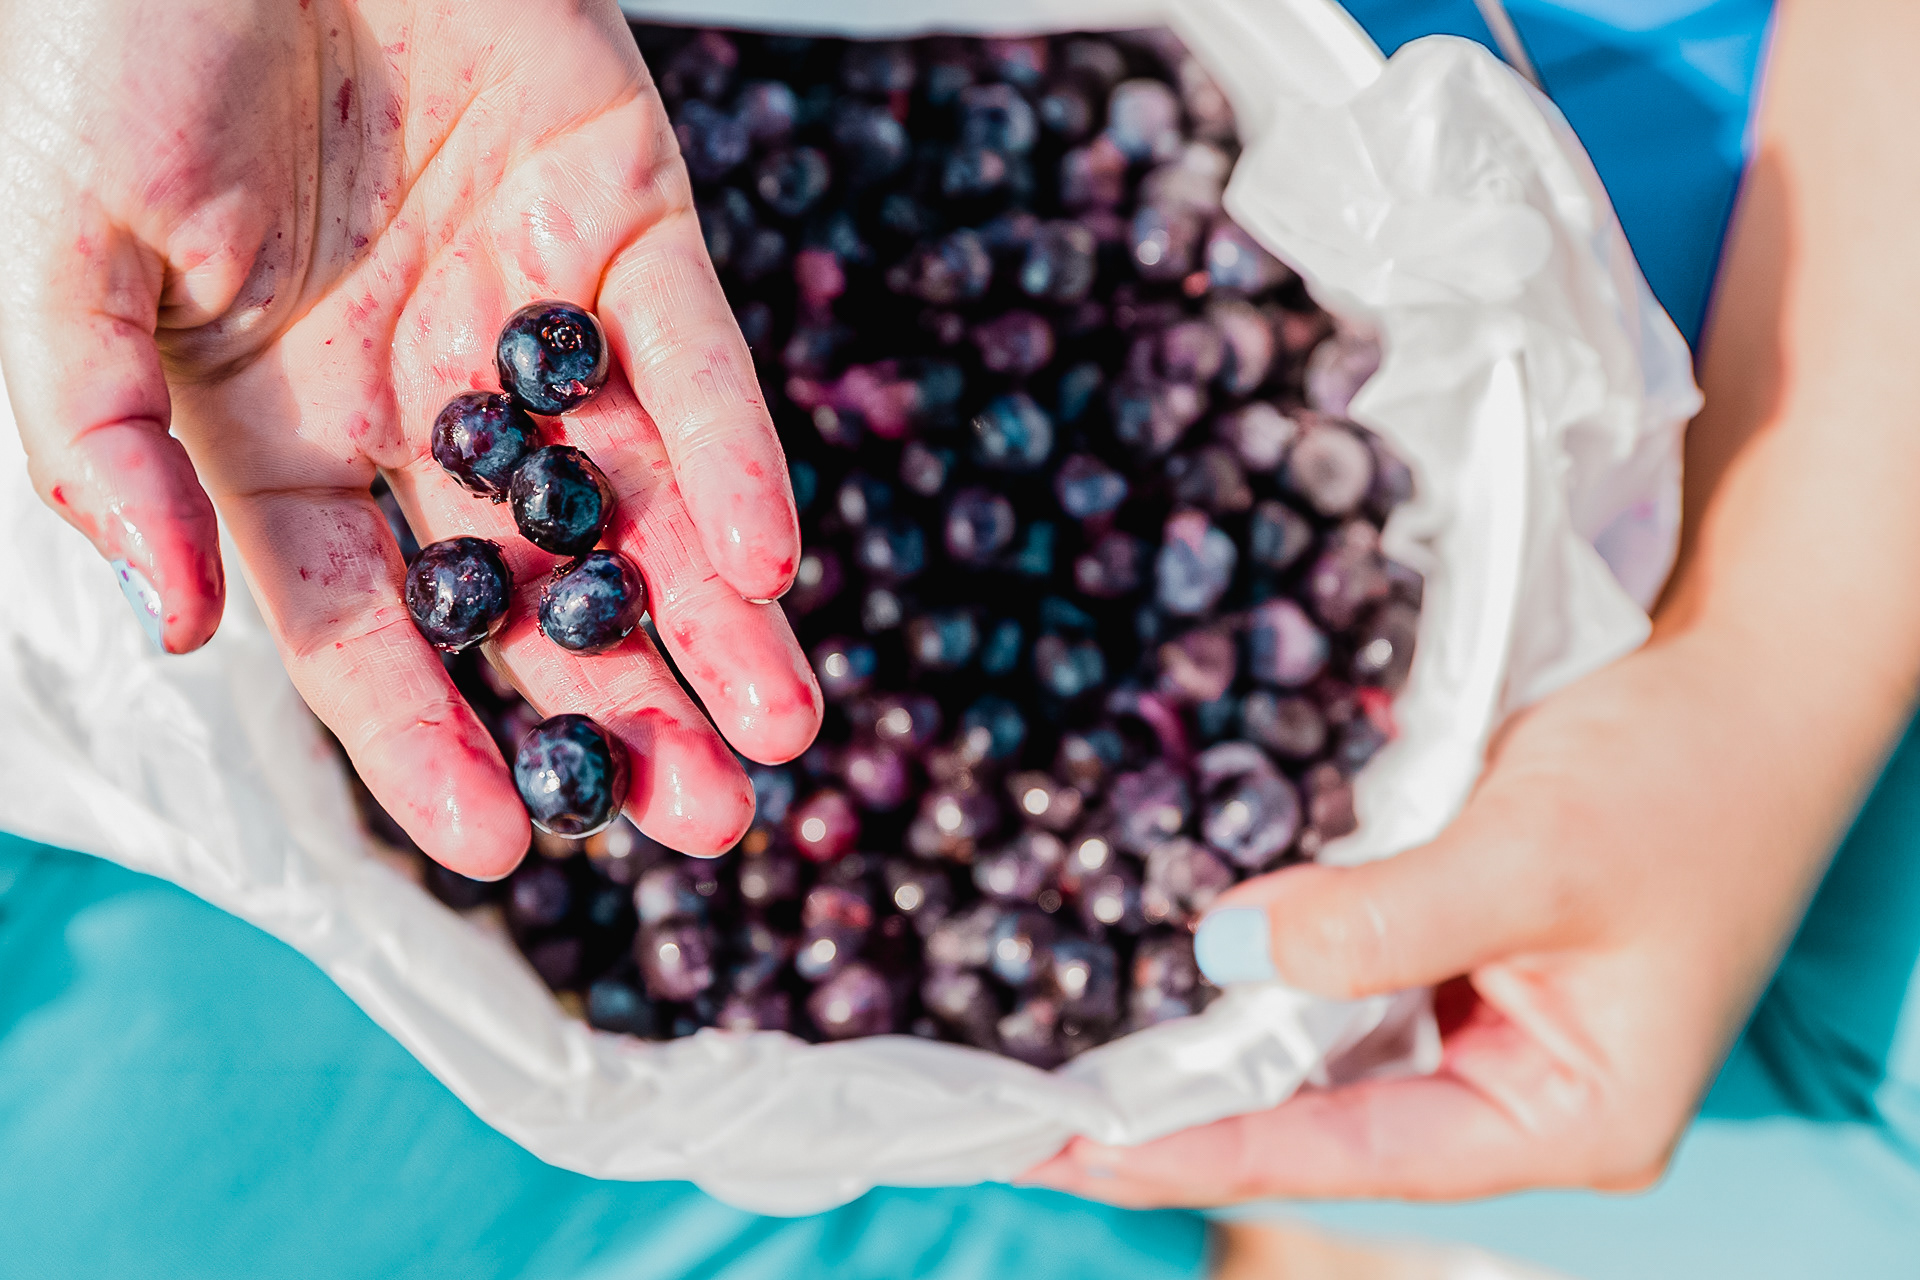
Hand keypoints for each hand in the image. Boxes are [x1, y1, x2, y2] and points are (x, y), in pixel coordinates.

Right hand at [0, 0, 820, 875]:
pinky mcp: (626, 214)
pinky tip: (771, 561)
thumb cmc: (116, 37)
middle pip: (536, 591)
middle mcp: (424, 397)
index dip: (429, 740)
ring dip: (716, 621)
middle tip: (708, 824)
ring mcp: (531, 312)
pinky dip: (733, 452)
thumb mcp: (68, 257)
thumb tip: (185, 626)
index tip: (505, 851)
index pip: (366, 628)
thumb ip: (104, 444)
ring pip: (639, 499)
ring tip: (782, 736)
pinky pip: (691, 354)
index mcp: (287, 436)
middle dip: (623, 709)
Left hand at [1031, 0, 1919, 1205]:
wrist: (1758, 666)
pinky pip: (1343, 965)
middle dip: (1193, 1099)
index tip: (1079, 1150)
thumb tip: (1221, 950)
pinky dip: (1265, 952)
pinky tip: (1173, 945)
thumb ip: (1375, 921)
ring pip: (1324, 1041)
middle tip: (1043, 1099)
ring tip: (1079, 1037)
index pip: (1351, 1153)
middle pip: (1327, 1111)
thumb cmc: (1689, 775)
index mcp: (1567, 1114)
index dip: (1207, 1151)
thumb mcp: (1534, 857)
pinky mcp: (1465, 938)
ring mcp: (1491, 1013)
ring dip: (1216, 1027)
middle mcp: (1521, 1084)